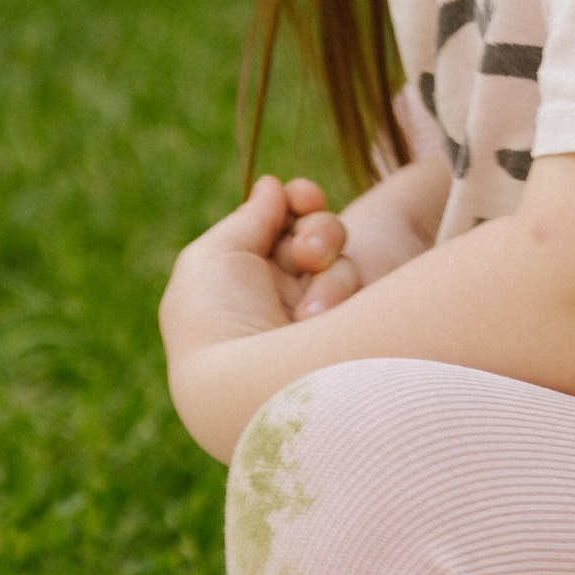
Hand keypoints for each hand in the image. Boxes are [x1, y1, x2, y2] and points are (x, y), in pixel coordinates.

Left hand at [159, 179, 357, 393]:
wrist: (238, 388)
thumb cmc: (214, 320)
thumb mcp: (216, 255)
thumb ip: (251, 216)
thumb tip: (273, 186)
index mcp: (245, 274)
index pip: (284, 221)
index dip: (299, 201)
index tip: (303, 197)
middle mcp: (282, 294)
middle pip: (320, 234)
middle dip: (318, 232)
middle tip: (305, 255)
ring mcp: (319, 317)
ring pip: (344, 261)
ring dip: (328, 273)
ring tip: (307, 310)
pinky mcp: (349, 333)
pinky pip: (360, 291)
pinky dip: (336, 296)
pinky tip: (315, 323)